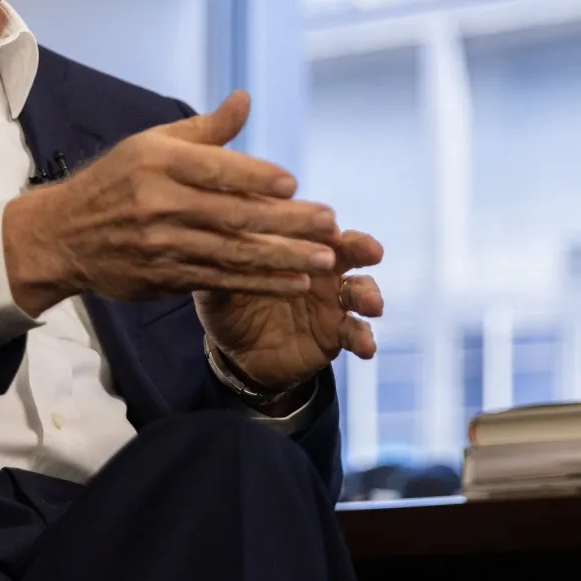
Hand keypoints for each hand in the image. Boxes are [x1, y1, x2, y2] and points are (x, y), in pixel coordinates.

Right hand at [1, 92, 337, 315]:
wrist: (63, 235)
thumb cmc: (115, 181)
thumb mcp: (151, 143)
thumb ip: (205, 129)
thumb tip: (246, 99)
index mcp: (159, 163)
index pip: (216, 170)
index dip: (256, 178)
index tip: (293, 183)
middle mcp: (161, 204)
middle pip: (233, 215)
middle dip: (286, 222)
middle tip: (328, 224)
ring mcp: (164, 245)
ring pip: (233, 253)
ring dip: (283, 258)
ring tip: (324, 258)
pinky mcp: (167, 277)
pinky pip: (222, 281)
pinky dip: (261, 283)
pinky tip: (295, 282)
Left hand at [195, 231, 383, 396]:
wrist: (238, 355)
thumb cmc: (230, 306)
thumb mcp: (219, 283)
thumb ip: (220, 261)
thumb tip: (209, 233)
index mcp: (296, 247)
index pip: (312, 227)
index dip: (322, 224)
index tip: (329, 224)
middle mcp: (321, 269)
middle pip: (349, 251)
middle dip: (363, 248)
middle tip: (371, 252)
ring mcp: (333, 301)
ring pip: (361, 291)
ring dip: (369, 295)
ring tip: (372, 305)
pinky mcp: (336, 333)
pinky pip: (356, 333)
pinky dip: (364, 338)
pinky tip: (366, 346)